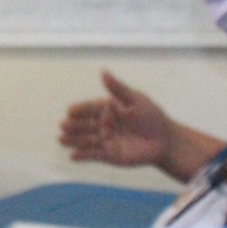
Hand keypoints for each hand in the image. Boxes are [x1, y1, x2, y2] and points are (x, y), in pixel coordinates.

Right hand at [58, 70, 173, 167]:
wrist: (165, 141)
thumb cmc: (151, 117)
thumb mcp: (135, 100)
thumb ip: (117, 88)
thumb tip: (103, 71)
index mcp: (108, 109)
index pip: (90, 108)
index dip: (80, 110)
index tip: (70, 111)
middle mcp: (104, 124)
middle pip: (84, 125)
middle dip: (73, 126)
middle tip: (63, 126)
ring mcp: (106, 140)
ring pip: (86, 140)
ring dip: (73, 140)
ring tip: (61, 140)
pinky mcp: (110, 155)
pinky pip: (93, 155)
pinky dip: (82, 156)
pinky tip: (72, 156)